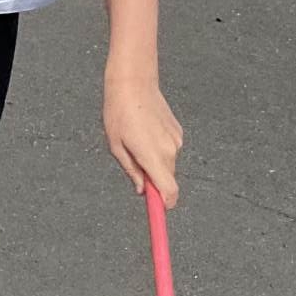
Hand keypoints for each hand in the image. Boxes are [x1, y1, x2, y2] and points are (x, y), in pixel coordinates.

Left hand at [104, 75, 182, 204]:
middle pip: (166, 179)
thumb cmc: (119, 114)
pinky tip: (146, 131)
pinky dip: (159, 149)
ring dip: (155, 162)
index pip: (168, 191)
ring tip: (136, 140)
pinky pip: (169, 150)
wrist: (134, 84)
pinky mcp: (178, 132)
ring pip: (167, 164)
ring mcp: (176, 141)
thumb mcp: (116, 146)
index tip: (159, 211)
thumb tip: (142, 190)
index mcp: (152, 156)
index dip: (165, 204)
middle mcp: (169, 151)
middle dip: (154, 180)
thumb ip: (132, 171)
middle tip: (134, 163)